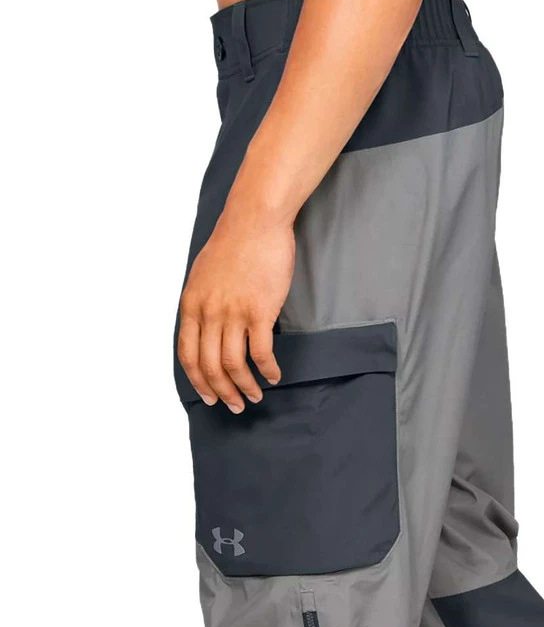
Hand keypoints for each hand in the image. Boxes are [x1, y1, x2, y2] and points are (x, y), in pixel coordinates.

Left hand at [178, 207, 295, 411]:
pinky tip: (273, 376)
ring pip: (233, 364)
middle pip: (210, 366)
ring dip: (244, 386)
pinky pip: (260, 353)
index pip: (187, 355)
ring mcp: (233, 313)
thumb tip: (208, 328)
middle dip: (222, 392)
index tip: (208, 396)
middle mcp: (209, 312)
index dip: (198, 381)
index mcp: (191, 305)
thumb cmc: (234, 243)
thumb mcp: (203, 275)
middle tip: (235, 405)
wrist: (255, 220)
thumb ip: (203, 304)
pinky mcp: (259, 311)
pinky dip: (267, 370)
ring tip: (255, 396)